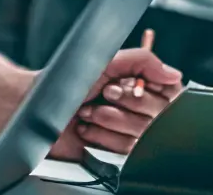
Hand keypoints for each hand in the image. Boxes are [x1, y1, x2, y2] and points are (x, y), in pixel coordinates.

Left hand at [50, 49, 184, 157]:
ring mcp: (127, 130)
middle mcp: (138, 107)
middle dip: (125, 103)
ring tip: (89, 111)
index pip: (170, 91)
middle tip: (103, 94)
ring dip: (110, 119)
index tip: (126, 85)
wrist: (38, 106)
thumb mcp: (108, 61)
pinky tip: (87, 128)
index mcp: (140, 84)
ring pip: (142, 133)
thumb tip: (174, 74)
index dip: (149, 90)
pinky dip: (103, 136)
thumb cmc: (68, 80)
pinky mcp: (115, 150)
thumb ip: (144, 61)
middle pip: (160, 114)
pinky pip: (126, 150)